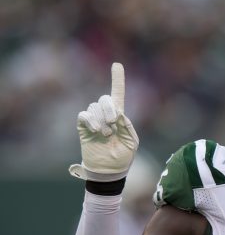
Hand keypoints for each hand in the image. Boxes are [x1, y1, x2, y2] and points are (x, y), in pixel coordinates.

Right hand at [69, 62, 138, 180]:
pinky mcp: (83, 127)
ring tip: (106, 135)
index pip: (117, 94)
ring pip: (94, 107)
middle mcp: (105, 115)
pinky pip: (84, 114)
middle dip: (110, 109)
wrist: (109, 170)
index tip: (117, 65)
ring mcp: (93, 120)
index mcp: (120, 117)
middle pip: (104, 99)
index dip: (117, 79)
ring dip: (101, 120)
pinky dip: (91, 120)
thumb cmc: (123, 157)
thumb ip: (127, 126)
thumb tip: (118, 113)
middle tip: (113, 123)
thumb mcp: (132, 141)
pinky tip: (96, 130)